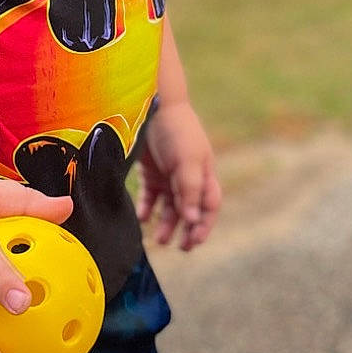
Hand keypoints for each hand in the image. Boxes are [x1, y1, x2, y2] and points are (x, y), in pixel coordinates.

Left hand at [137, 101, 220, 251]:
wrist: (154, 104)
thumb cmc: (178, 130)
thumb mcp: (188, 160)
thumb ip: (190, 189)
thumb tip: (192, 218)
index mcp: (205, 174)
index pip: (209, 206)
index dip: (204, 224)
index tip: (194, 241)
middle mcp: (189, 178)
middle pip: (190, 210)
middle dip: (187, 230)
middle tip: (180, 248)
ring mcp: (169, 175)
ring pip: (170, 207)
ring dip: (166, 224)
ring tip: (159, 240)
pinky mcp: (151, 171)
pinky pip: (150, 196)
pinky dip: (147, 208)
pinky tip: (142, 218)